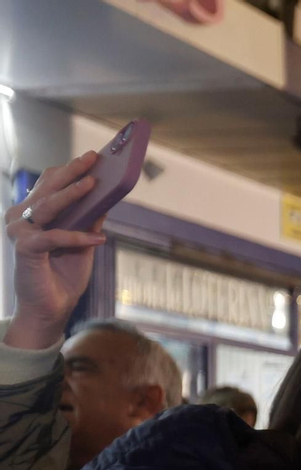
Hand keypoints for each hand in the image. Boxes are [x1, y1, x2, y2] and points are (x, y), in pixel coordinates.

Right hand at [3, 153, 107, 350]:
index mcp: (32, 212)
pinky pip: (54, 237)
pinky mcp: (25, 249)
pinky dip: (78, 237)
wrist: (52, 308)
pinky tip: (99, 239)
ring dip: (73, 194)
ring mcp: (20, 232)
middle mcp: (21, 217)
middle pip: (48, 188)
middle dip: (72, 171)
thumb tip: (107, 197)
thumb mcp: (83, 243)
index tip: (93, 156)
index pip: (48, 183)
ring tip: (95, 184)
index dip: (69, 169)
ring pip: (48, 206)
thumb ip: (90, 221)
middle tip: (93, 158)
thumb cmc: (64, 275)